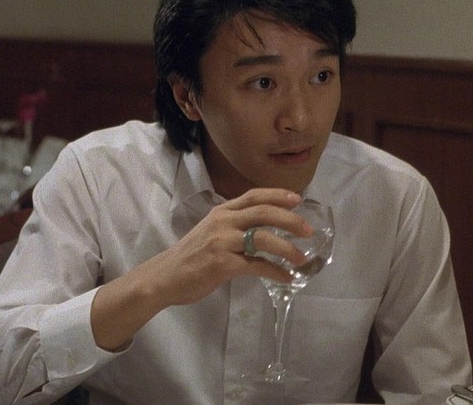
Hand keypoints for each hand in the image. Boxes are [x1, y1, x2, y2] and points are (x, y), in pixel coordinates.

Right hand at [91, 188, 310, 350]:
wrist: (164, 277)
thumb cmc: (190, 257)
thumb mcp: (211, 232)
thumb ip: (233, 227)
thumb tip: (263, 230)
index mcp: (221, 212)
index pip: (254, 196)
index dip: (277, 195)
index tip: (297, 198)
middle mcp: (223, 222)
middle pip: (263, 213)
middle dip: (290, 219)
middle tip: (309, 229)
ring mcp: (222, 242)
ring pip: (263, 238)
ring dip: (287, 248)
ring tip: (302, 258)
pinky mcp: (221, 264)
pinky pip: (256, 266)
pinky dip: (275, 271)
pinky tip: (287, 277)